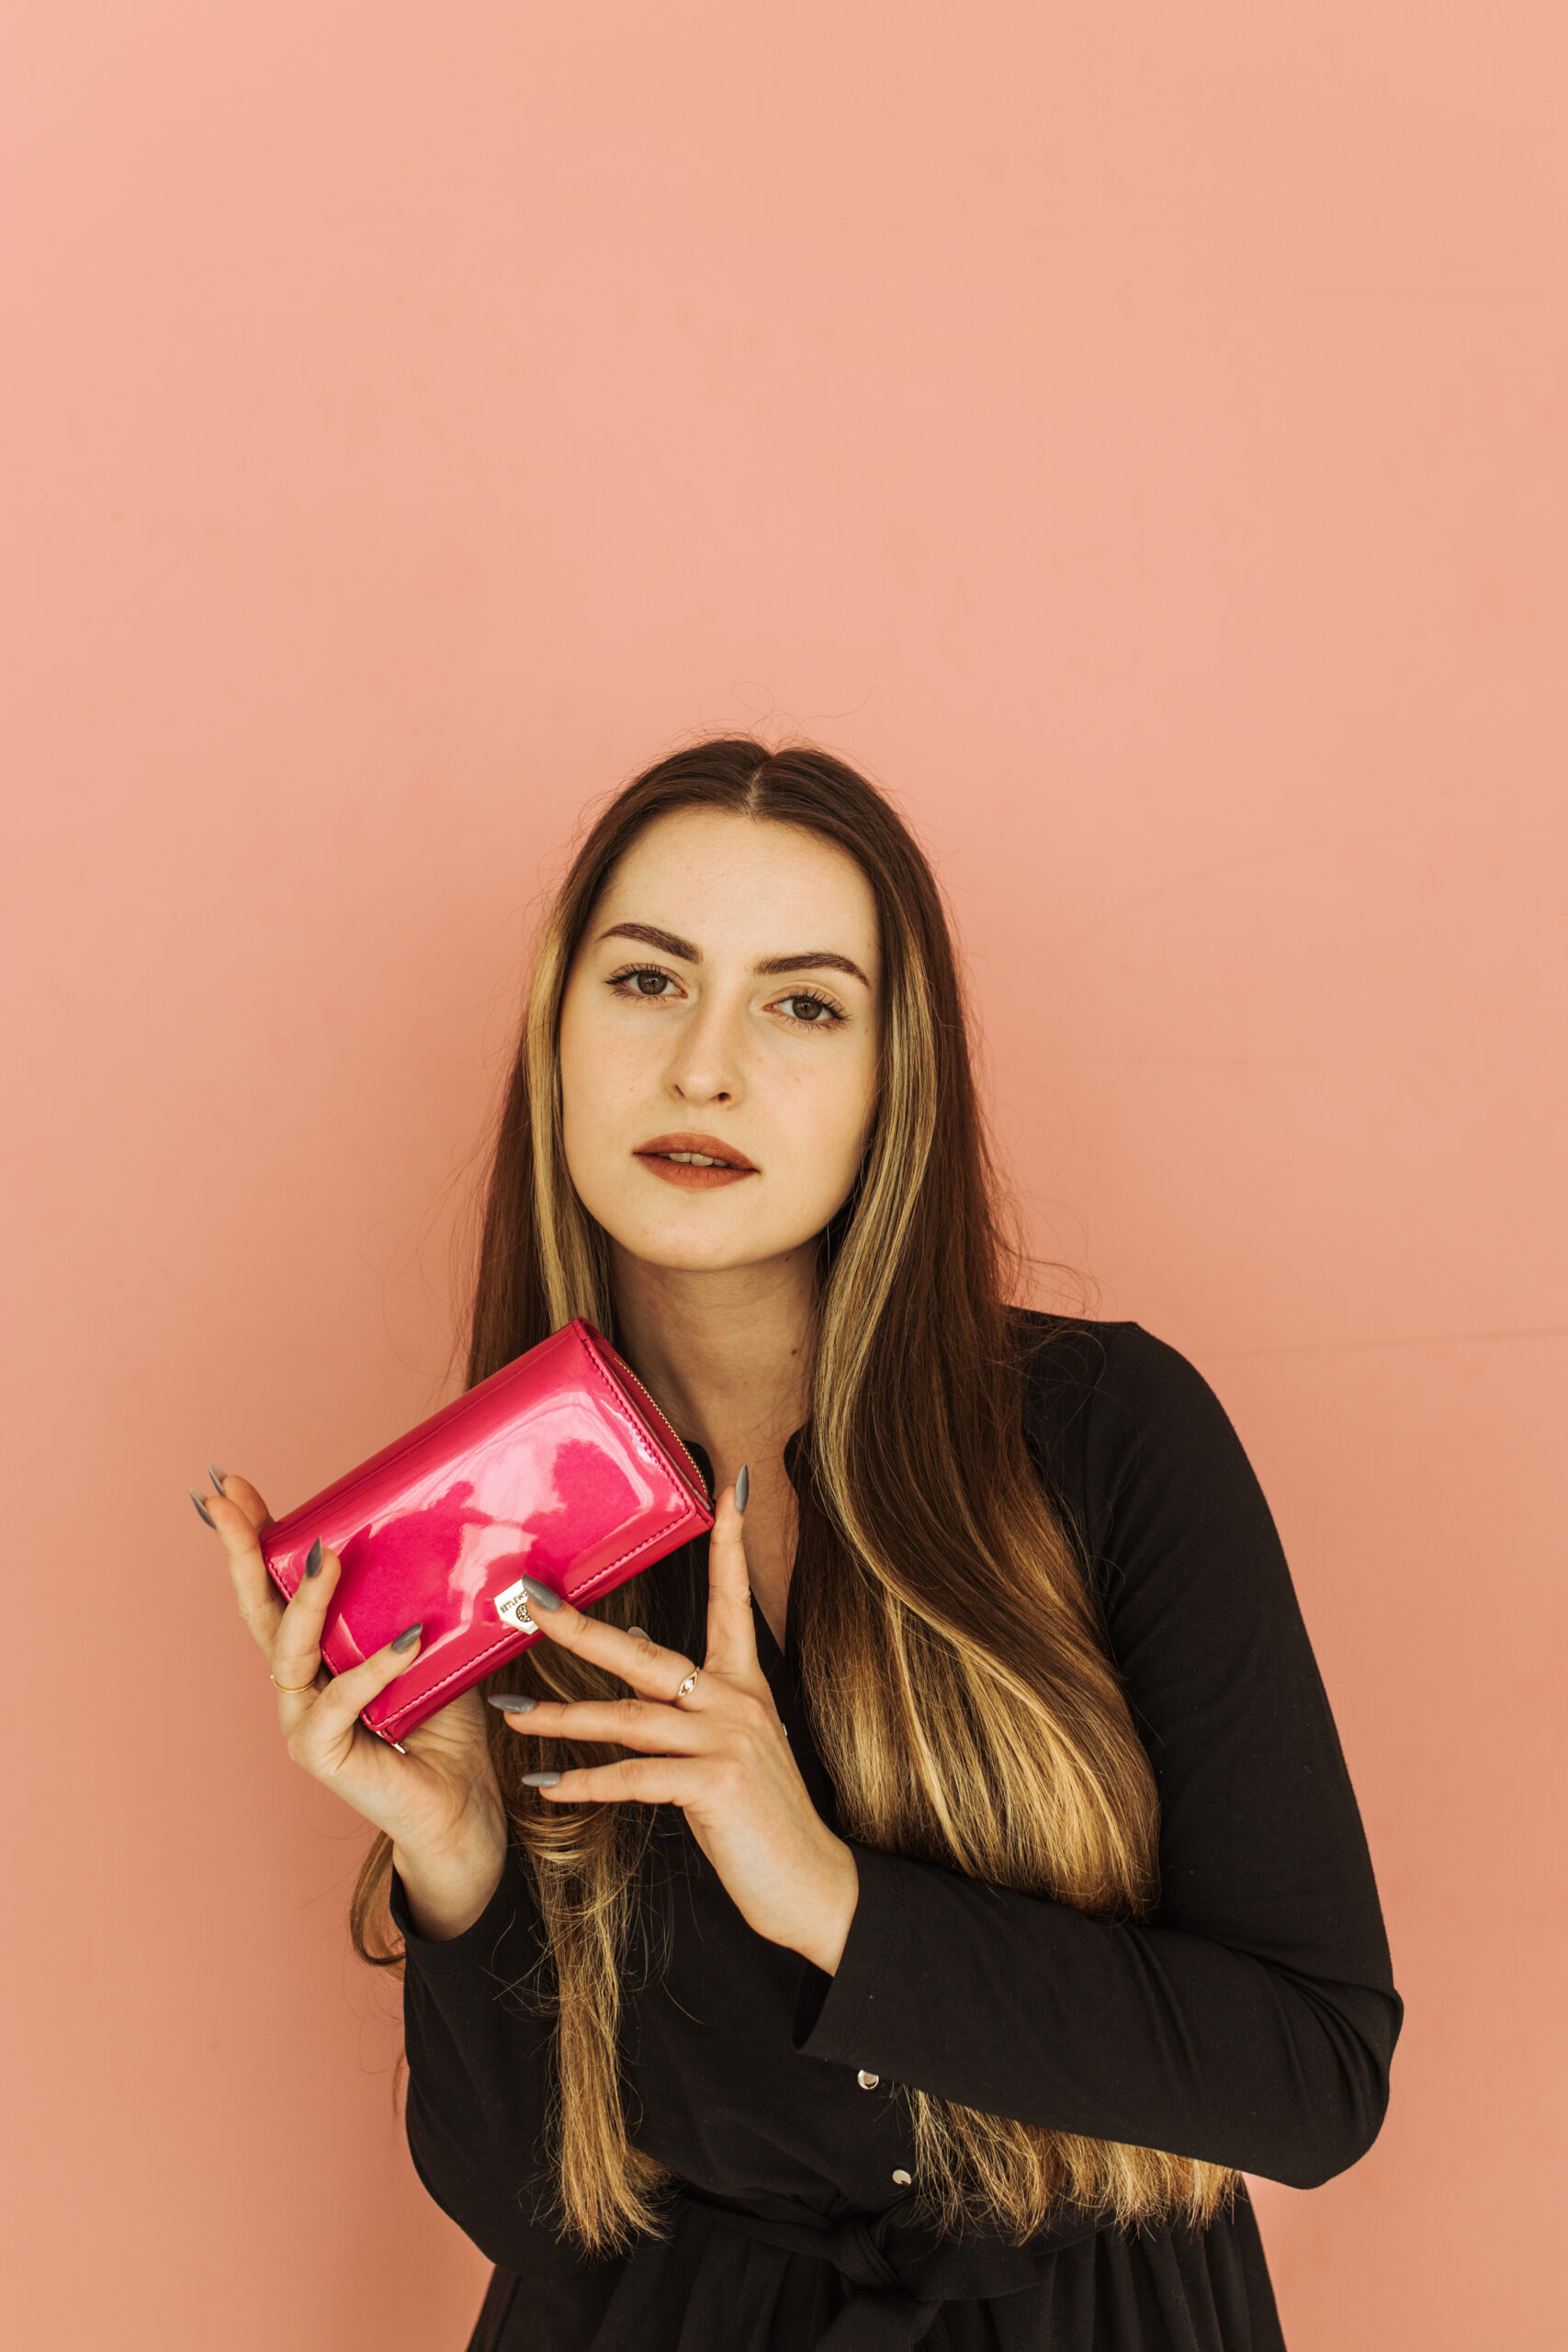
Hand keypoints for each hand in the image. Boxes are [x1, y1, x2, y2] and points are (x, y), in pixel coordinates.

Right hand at [200, 1472, 506, 1937]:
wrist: (462, 1809)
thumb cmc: (446, 1728)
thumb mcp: (436, 1648)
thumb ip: (421, 1603)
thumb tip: (450, 1529)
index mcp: (319, 1653)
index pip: (277, 1587)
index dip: (255, 1537)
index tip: (231, 1485)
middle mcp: (300, 1683)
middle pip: (258, 1608)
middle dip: (241, 1549)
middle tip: (226, 1498)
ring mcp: (303, 1719)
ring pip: (288, 1649)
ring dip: (307, 1599)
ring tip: (330, 1554)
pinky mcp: (321, 1754)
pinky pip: (339, 1700)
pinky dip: (372, 1667)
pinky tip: (406, 1641)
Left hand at [494, 1480, 859, 1974]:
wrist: (811, 1884)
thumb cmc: (763, 1816)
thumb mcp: (728, 1744)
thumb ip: (683, 1696)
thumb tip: (634, 1643)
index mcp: (745, 1684)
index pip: (736, 1598)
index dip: (734, 1542)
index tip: (732, 1486)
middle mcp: (738, 1701)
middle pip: (646, 1654)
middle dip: (582, 1627)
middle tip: (531, 1603)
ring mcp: (728, 1740)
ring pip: (627, 1716)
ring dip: (561, 1715)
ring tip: (510, 1712)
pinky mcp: (713, 1784)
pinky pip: (633, 1777)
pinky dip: (585, 1782)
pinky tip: (546, 1786)